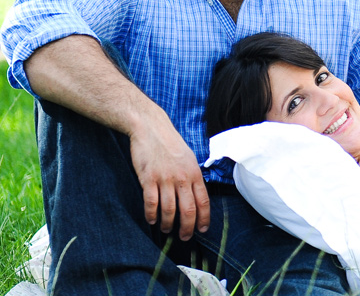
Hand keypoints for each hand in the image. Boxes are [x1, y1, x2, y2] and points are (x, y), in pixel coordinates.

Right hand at [129, 114, 210, 240]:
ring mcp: (165, 179)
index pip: (203, 201)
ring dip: (169, 224)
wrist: (151, 129)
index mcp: (194, 173)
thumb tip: (196, 194)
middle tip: (185, 237)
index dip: (204, 218)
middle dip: (187, 227)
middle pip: (188, 210)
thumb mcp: (189, 158)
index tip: (203, 229)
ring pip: (169, 210)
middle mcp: (182, 178)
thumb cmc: (170, 144)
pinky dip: (151, 215)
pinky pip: (151, 203)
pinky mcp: (148, 179)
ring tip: (167, 230)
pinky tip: (152, 220)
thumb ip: (192, 176)